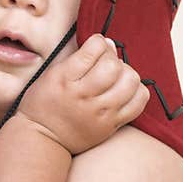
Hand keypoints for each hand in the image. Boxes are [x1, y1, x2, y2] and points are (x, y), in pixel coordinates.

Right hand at [15, 33, 149, 155]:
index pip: (94, 50)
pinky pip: (138, 103)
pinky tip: (124, 90)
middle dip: (113, 57)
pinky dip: (136, 92)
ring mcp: (100, 113)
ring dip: (127, 74)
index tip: (96, 45)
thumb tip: (108, 44)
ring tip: (117, 77)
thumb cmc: (45, 103)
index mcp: (65, 79)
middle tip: (105, 62)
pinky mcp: (112, 125)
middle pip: (114, 66)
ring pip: (130, 83)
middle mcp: (84, 96)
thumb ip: (79, 58)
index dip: (99, 42)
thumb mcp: (52, 74)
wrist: (44, 139)